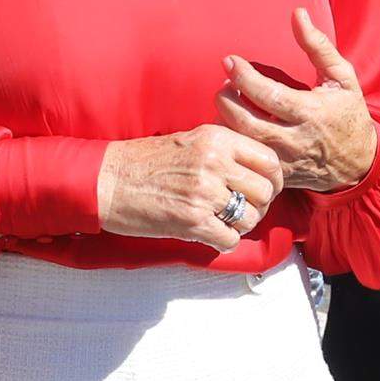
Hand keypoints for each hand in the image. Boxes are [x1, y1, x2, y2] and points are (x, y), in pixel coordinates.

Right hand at [96, 127, 284, 249]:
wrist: (107, 181)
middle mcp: (214, 162)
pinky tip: (209, 235)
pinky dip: (223, 242)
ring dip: (240, 226)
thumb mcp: (190, 141)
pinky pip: (229, 239)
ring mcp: (204, 192)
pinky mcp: (191, 220)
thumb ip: (224, 150)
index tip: (264, 189)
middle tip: (243, 211)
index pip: (270, 160)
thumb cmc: (145, 162)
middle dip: (259, 206)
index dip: (273, 179)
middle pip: (265, 192)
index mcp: (216, 138)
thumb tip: (259, 169)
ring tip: (223, 223)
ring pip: (250, 218)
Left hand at [217, 8, 377, 191]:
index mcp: (311, 111)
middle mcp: (296, 138)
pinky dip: (235, 142)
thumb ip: (317, 46)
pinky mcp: (279, 174)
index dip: (243, 77)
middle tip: (224, 84)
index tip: (229, 61)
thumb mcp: (342, 77)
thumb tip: (298, 15)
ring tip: (226, 101)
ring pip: (243, 144)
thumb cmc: (349, 113)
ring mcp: (286, 160)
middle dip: (227, 100)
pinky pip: (249, 160)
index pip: (268, 94)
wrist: (359, 162)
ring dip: (226, 121)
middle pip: (248, 122)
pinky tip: (232, 126)